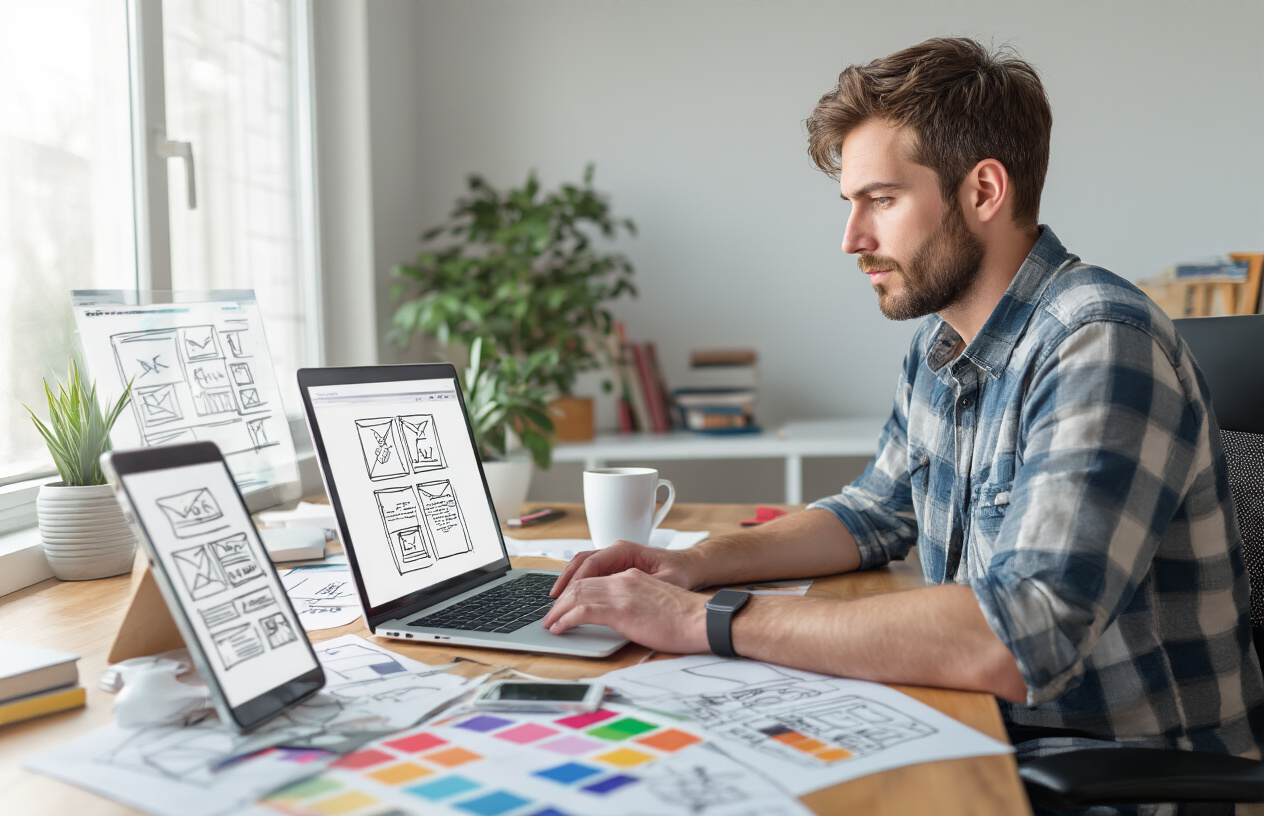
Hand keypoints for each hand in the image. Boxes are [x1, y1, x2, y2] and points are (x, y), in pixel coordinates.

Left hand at [542, 568, 709, 653]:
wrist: (701, 620)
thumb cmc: (685, 618)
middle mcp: (624, 580)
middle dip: (560, 601)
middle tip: (550, 615)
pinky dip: (566, 619)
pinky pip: (583, 611)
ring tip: (550, 624)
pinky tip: (560, 629)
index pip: (593, 579)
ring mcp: (621, 593)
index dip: (573, 591)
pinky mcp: (621, 610)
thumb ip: (634, 603)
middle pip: (581, 584)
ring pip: (577, 595)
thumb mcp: (654, 602)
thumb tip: (620, 618)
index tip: (563, 604)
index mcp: (632, 576)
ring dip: (558, 611)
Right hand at [550, 541, 697, 597]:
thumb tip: (629, 591)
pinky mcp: (614, 568)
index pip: (592, 563)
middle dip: (565, 581)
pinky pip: (590, 574)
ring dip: (568, 582)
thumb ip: (647, 584)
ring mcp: (614, 559)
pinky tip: (570, 598)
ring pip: (583, 567)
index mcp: (625, 550)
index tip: (565, 595)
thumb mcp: (666, 580)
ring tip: (556, 600)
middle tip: (553, 600)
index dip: (576, 580)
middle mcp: (616, 551)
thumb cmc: (679, 572)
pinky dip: (578, 584)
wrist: (689, 568)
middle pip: (582, 563)